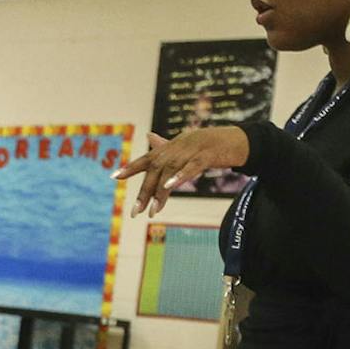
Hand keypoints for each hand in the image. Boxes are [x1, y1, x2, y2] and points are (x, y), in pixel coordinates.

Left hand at [113, 127, 250, 216]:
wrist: (235, 139)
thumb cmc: (207, 145)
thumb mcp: (183, 145)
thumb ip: (164, 145)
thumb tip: (149, 136)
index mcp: (169, 148)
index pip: (146, 159)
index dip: (130, 167)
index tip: (114, 176)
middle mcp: (176, 148)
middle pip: (155, 171)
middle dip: (144, 192)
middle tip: (135, 212)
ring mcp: (190, 151)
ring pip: (169, 172)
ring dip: (160, 193)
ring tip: (153, 211)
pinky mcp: (205, 156)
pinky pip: (190, 168)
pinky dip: (179, 176)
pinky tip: (168, 187)